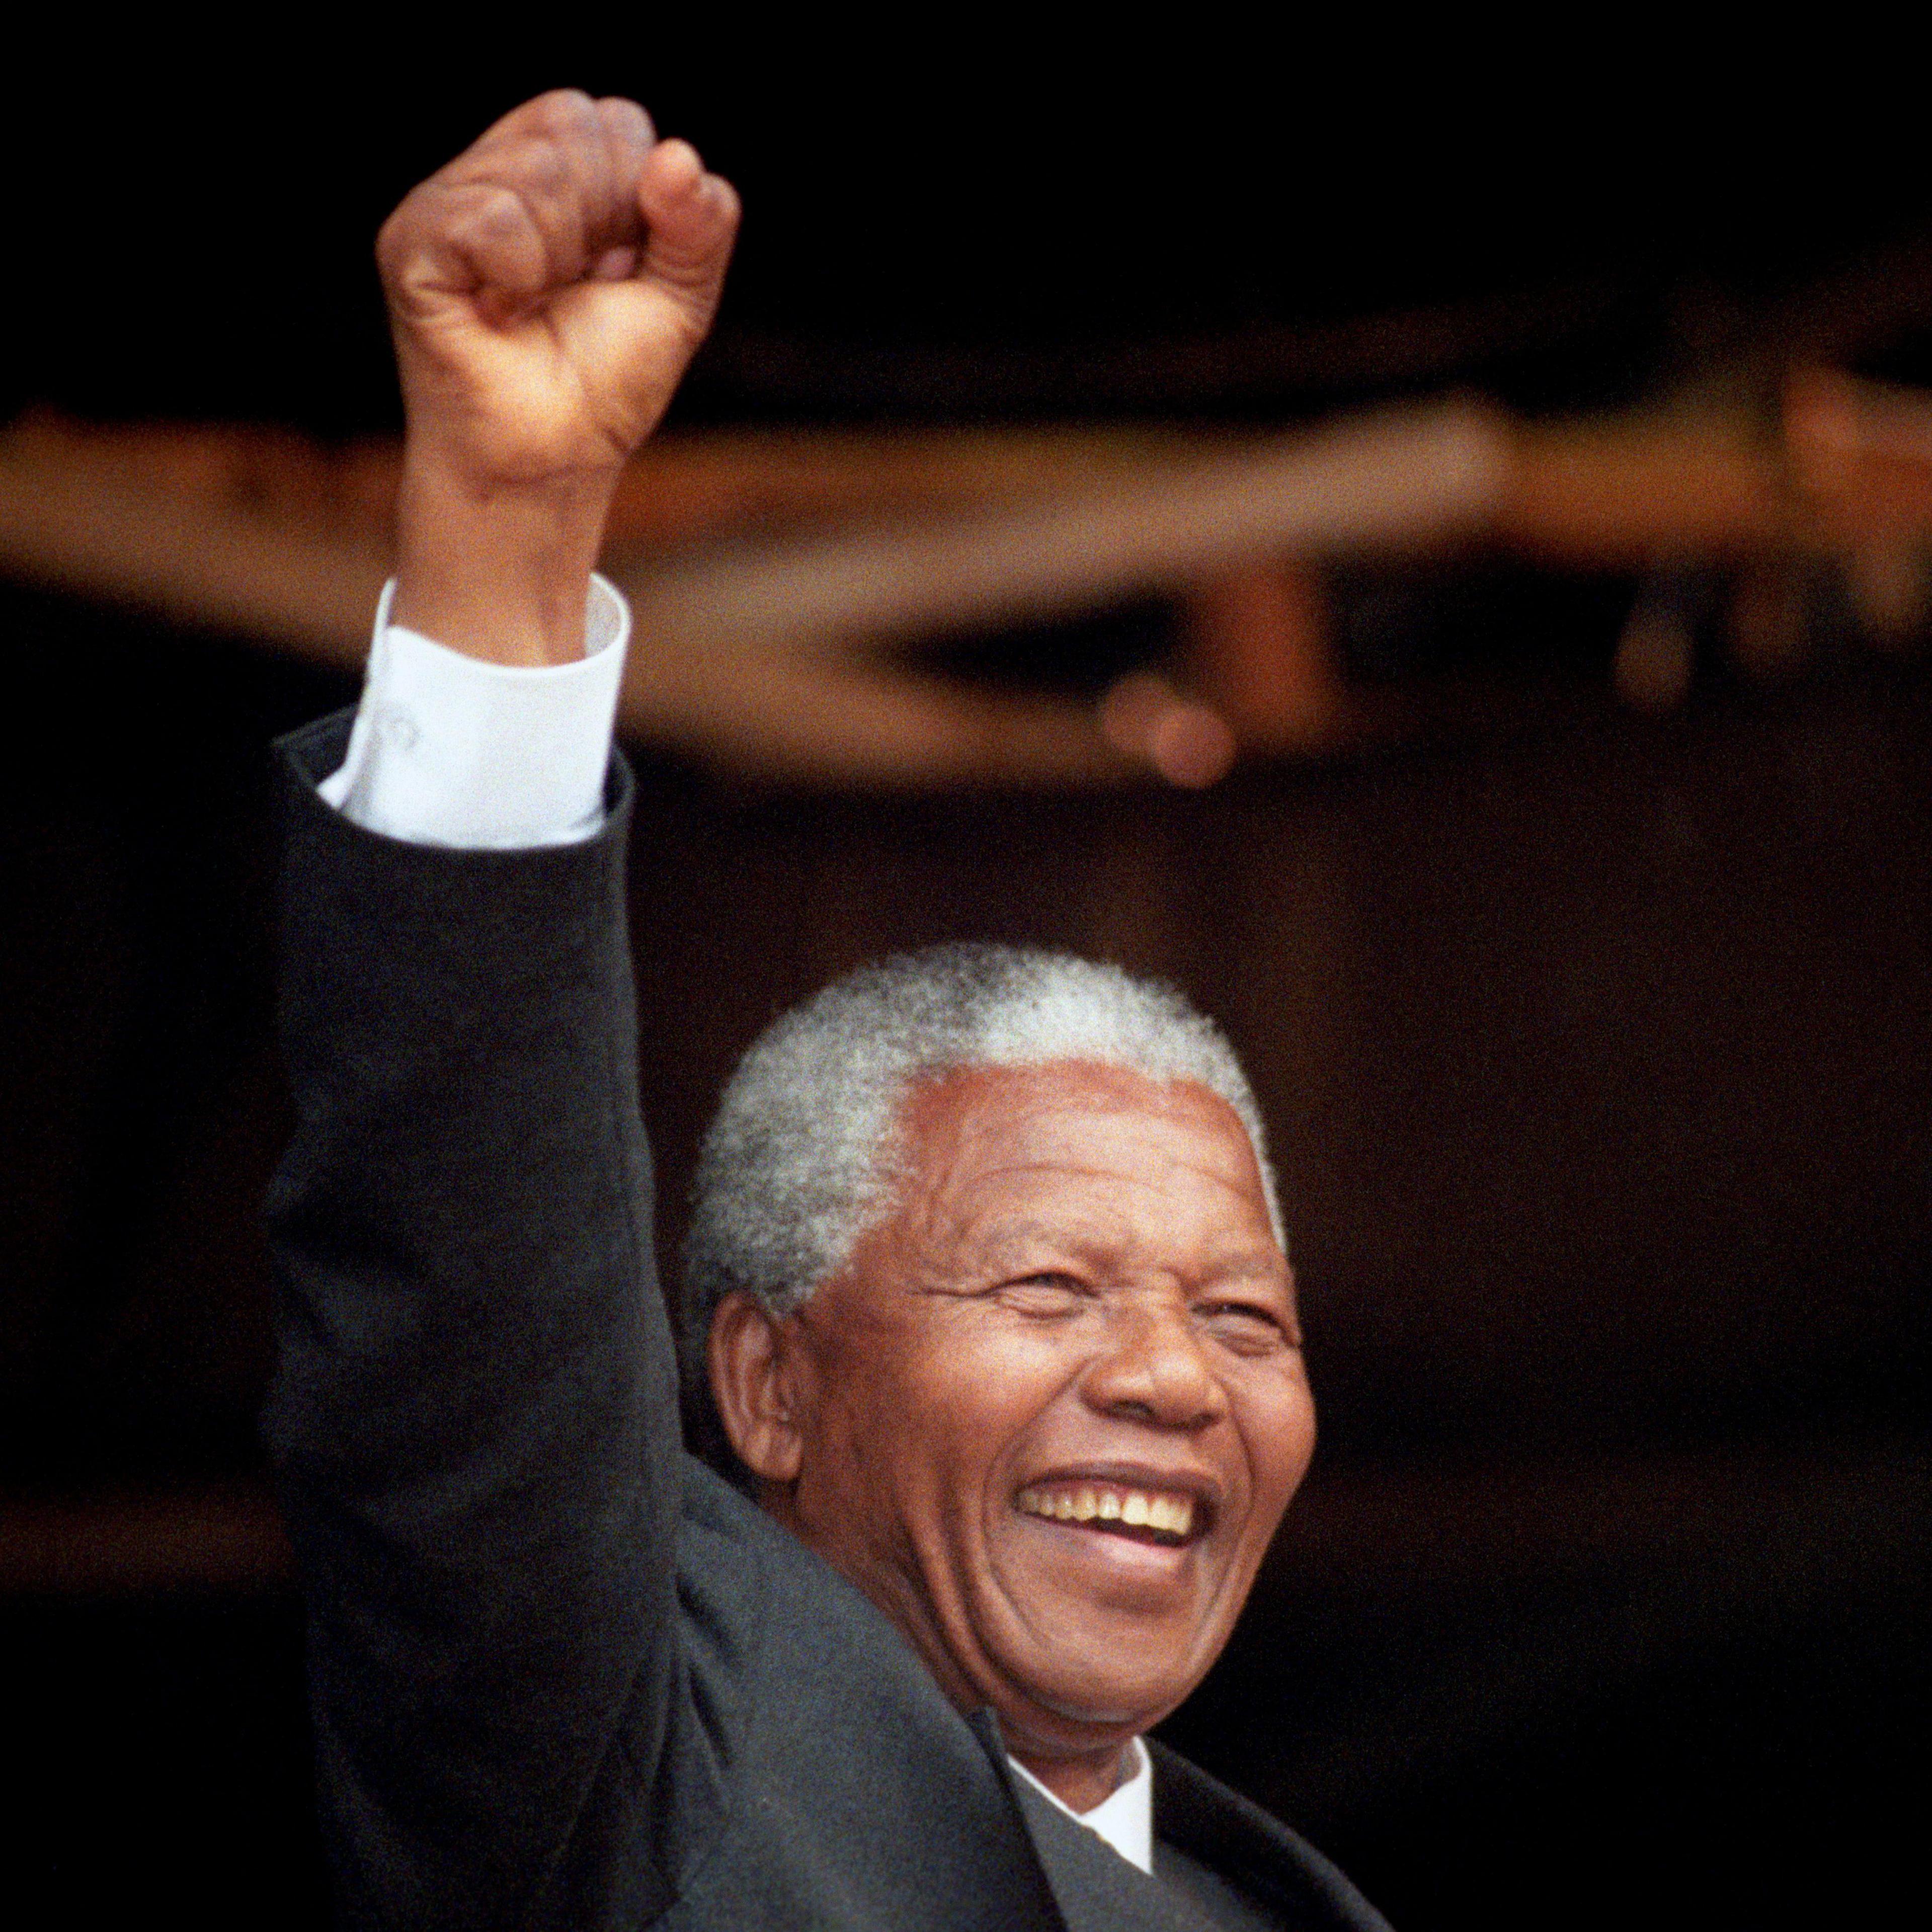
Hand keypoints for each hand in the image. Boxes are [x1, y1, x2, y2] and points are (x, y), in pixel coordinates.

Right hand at [377, 92, 739, 662]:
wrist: (553, 459)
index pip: (617, 120)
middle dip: (605, 219)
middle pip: (574, 122)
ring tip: (535, 303)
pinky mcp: (411, 241)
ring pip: (538, 170)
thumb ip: (701, 226)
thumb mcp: (680, 300)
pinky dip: (520, 273)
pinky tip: (500, 310)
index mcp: (556, 167)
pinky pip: (492, 218)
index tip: (618, 267)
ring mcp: (445, 201)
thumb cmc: (604, 383)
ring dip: (564, 255)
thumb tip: (679, 155)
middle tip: (574, 288)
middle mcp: (495, 168)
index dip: (640, 197)